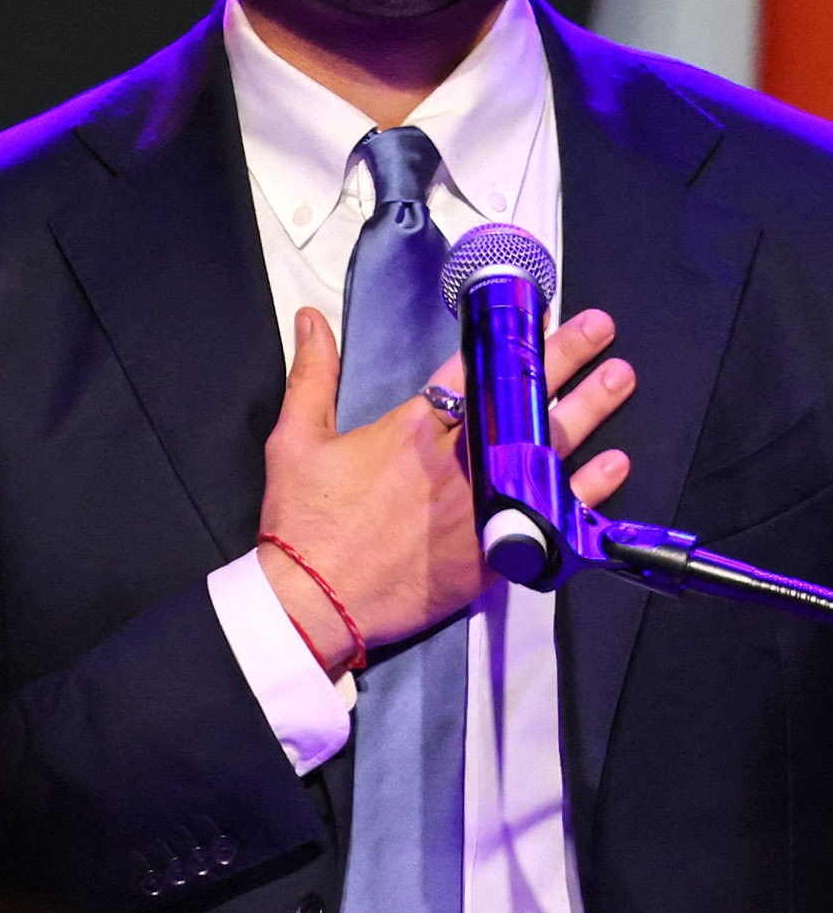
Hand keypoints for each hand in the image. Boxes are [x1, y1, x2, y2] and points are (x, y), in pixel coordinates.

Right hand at [256, 306, 636, 674]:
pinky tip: (613, 464)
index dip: (505, 336)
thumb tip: (310, 320)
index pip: (469, 369)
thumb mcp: (294, 438)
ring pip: (546, 446)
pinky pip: (553, 511)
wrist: (316, 599)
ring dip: (588, 409)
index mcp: (409, 430)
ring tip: (618, 379)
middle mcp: (455, 461)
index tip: (535, 313)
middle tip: (599, 330)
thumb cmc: (305, 523)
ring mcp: (481, 505)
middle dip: (563, 359)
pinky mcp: (494, 549)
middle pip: (519, 401)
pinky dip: (587, 488)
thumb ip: (312, 374)